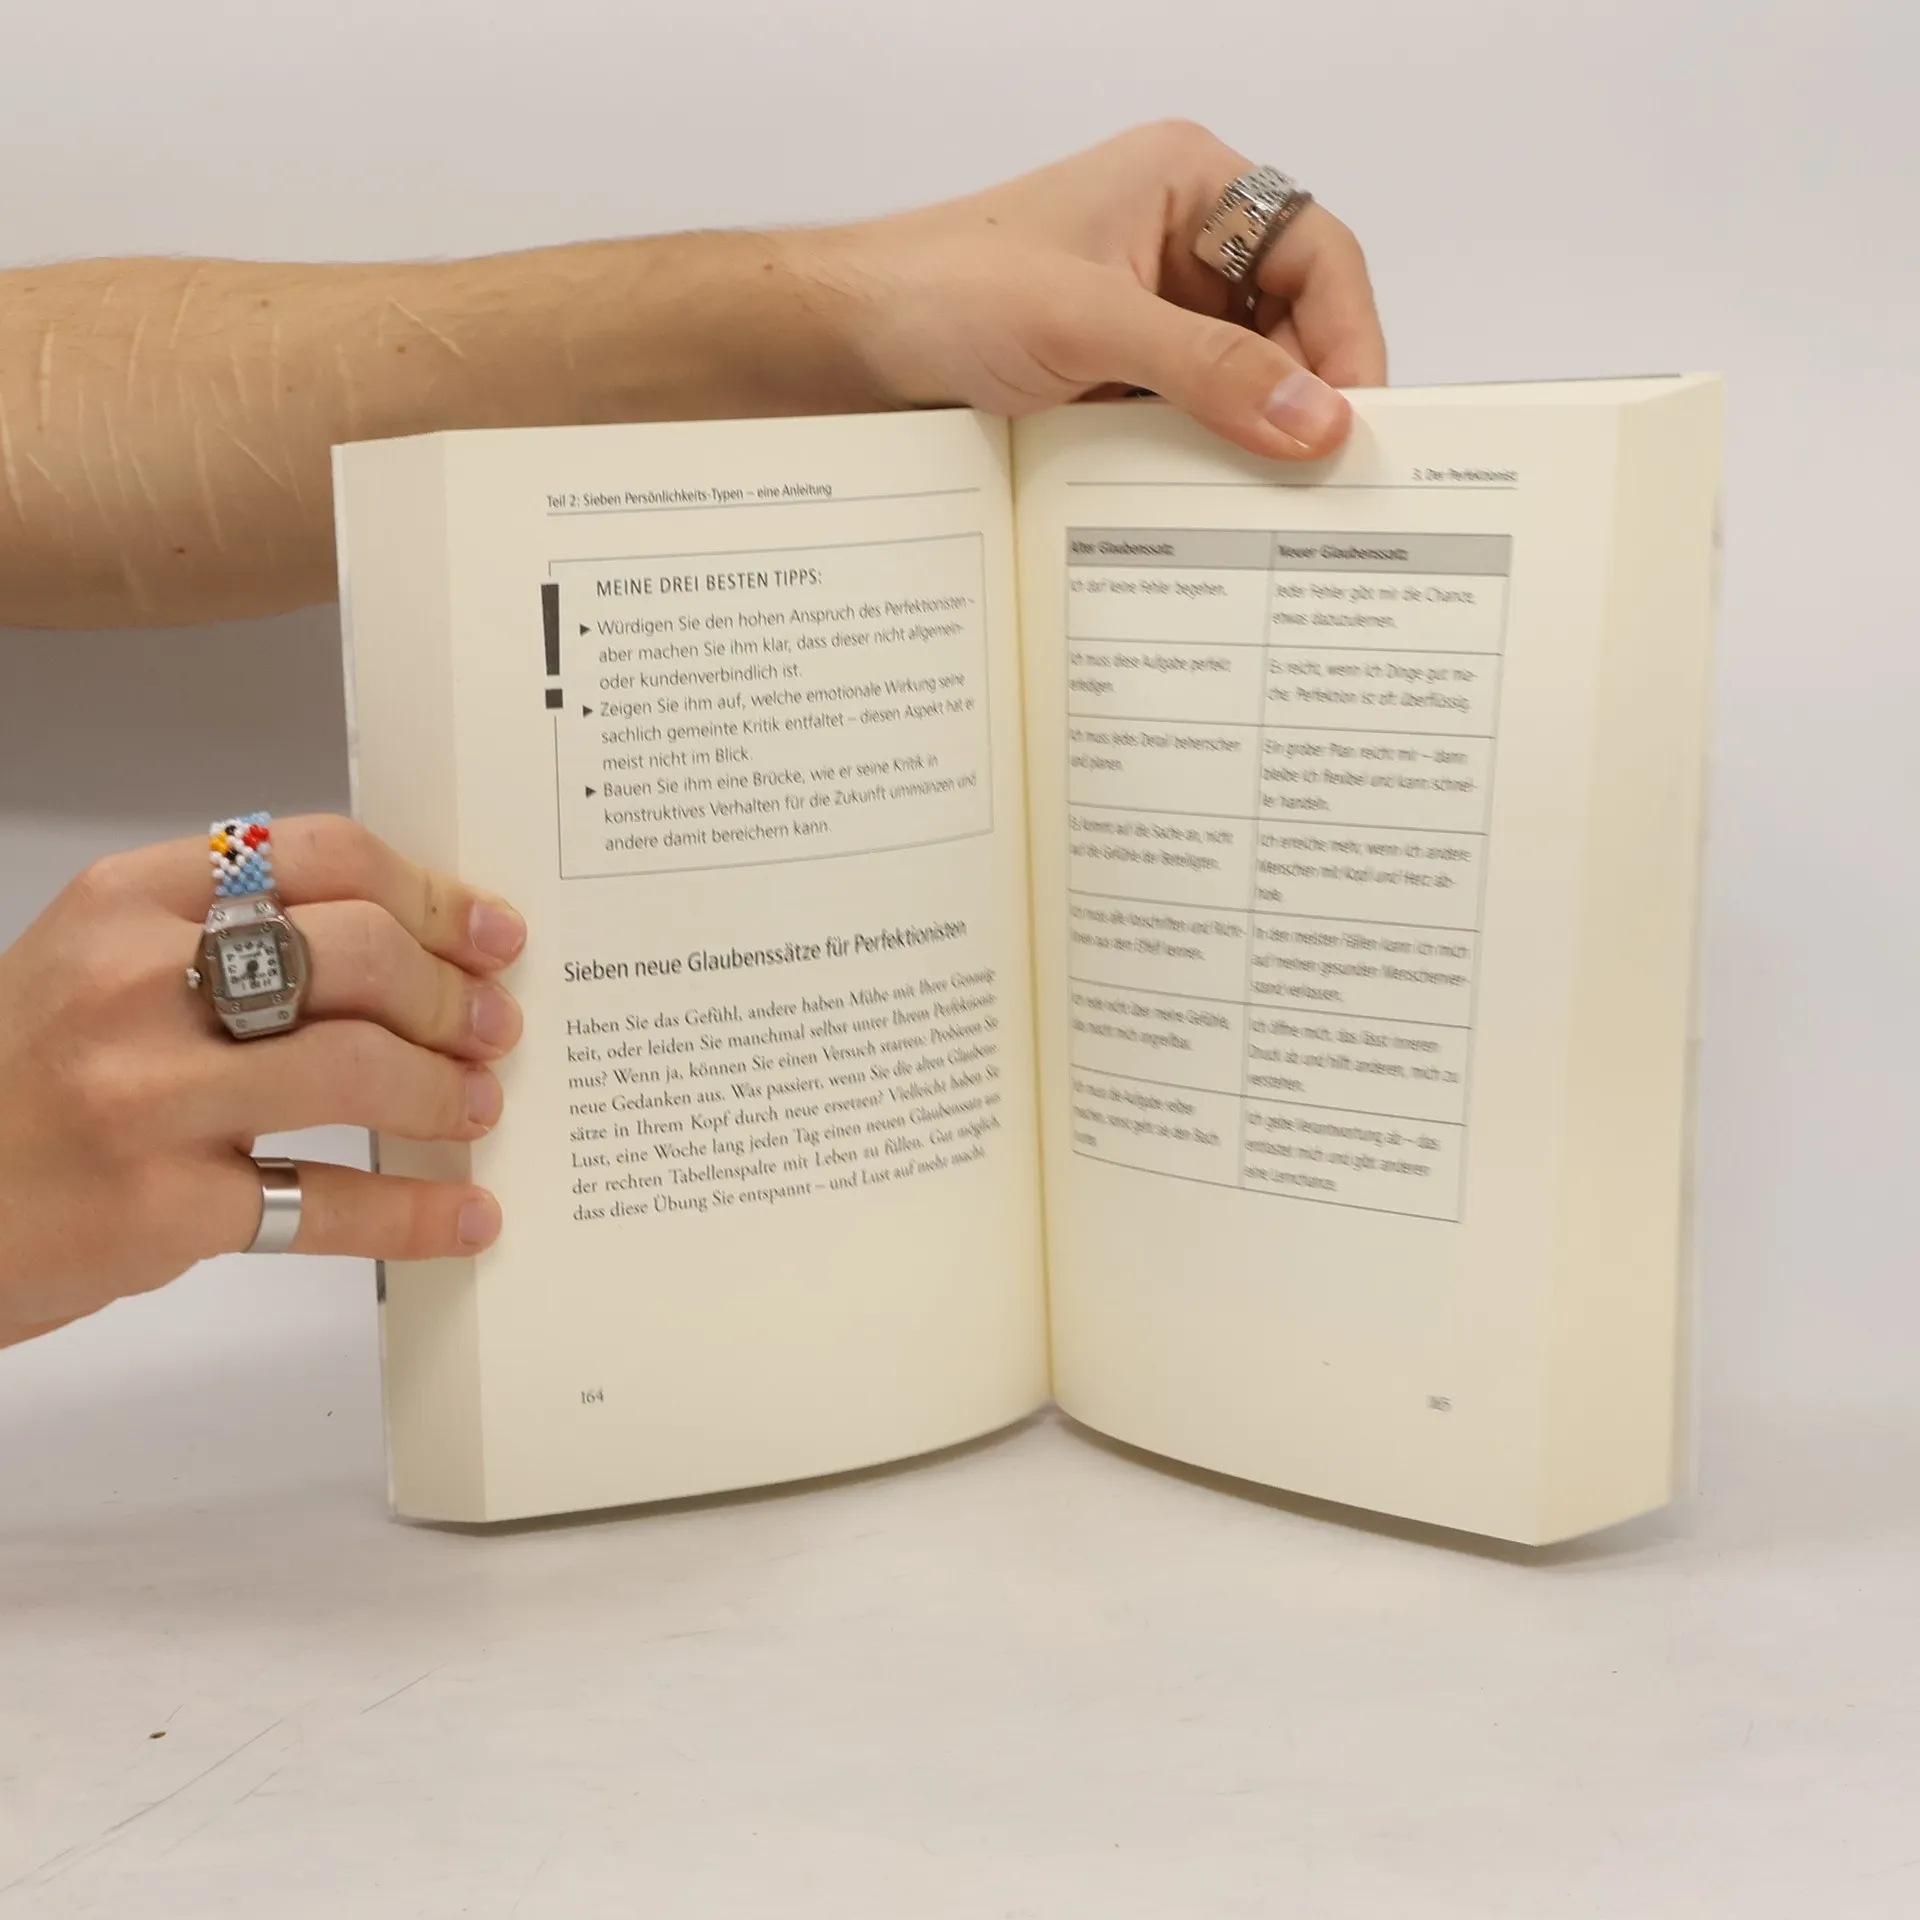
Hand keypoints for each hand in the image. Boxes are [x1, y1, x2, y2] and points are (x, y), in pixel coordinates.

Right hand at [0, 817, 524, 1347]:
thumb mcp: (94, 964)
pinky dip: (414, 1213)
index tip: (488, 931)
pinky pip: (327, 1202)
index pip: (319, 856)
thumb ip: (223, 934)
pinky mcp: (164, 1209)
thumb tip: (403, 942)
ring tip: (477, 1106)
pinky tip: (466, 1212)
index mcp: (124, 903)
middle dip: (450, 993)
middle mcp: (135, 987)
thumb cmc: (23, 1078)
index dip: (430, 894)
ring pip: (354, 1067)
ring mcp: (148, 1099)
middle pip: (356, 953)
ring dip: (442, 1089)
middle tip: (492, 1026)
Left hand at [822, 120, 1385, 460]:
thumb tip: (1319, 423)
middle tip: (1320, 484)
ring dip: (1252, 439)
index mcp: (1191, 186)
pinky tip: (1207, 506)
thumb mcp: (1089, 326)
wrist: (845, 344)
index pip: (1315, 254)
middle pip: (1291, 325)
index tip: (1355, 423)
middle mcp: (1183, 246)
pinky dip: (1202, 462)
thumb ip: (1209, 372)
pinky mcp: (1118, 380)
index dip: (1347, 337)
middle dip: (1303, 398)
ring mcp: (1150, 317)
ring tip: (1265, 505)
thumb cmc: (946, 291)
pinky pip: (1190, 423)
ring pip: (1244, 383)